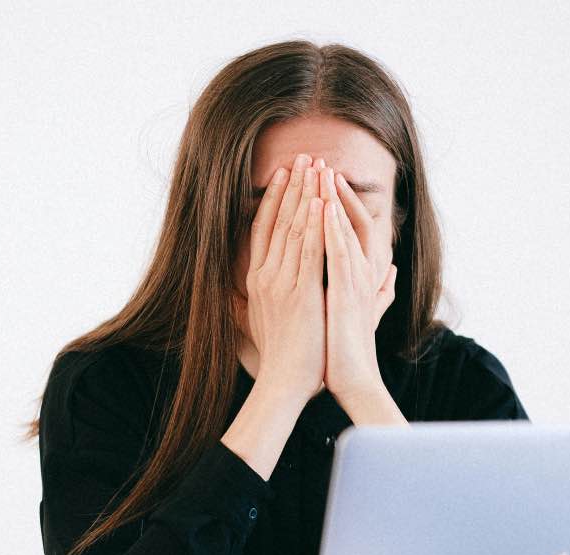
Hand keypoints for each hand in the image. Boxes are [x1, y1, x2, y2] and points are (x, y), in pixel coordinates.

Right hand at [239, 153, 326, 406]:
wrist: (284, 382)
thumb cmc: (280, 357)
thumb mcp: (262, 321)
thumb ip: (258, 300)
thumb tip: (247, 290)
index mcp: (257, 280)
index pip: (264, 229)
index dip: (274, 198)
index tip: (285, 174)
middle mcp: (265, 276)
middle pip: (278, 220)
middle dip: (293, 186)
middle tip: (305, 156)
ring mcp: (281, 283)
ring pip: (293, 229)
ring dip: (306, 194)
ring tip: (316, 166)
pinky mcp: (300, 293)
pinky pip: (308, 251)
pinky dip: (314, 224)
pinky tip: (322, 201)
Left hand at [319, 165, 397, 403]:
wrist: (353, 380)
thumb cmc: (350, 350)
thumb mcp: (363, 312)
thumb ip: (379, 291)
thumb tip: (393, 275)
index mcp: (360, 275)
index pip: (350, 228)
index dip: (337, 202)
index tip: (321, 179)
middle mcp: (361, 273)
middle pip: (348, 220)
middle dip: (332, 190)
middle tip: (318, 161)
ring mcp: (356, 282)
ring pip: (344, 231)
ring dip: (333, 199)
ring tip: (321, 171)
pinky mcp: (346, 294)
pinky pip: (338, 254)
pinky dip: (331, 229)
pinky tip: (321, 208)